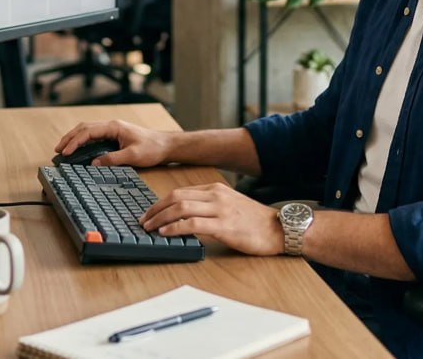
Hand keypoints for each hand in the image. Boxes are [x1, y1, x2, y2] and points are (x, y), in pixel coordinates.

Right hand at [53, 120, 176, 167]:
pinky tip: (79, 149)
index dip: (74, 141)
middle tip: (57, 150)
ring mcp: (113, 129)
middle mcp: (111, 125)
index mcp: (113, 127)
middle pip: (84, 128)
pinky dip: (83, 141)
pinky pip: (94, 136)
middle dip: (69, 138)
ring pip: (88, 130)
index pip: (88, 132)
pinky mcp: (115, 135)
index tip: (65, 152)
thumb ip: (113, 159)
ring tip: (63, 148)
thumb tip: (94, 164)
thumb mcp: (133, 155)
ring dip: (75, 138)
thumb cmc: (152, 148)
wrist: (166, 145)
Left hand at [140, 182, 283, 255]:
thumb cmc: (255, 222)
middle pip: (176, 197)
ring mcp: (220, 210)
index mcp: (215, 190)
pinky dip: (175, 227)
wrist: (279, 229)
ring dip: (160, 218)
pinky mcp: (224, 226)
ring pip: (181, 208)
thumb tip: (185, 216)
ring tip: (149, 228)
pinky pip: (192, 223)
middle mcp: (215, 196)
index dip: (160, 202)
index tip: (149, 213)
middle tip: (143, 221)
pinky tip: (166, 233)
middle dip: (155, 209)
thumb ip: (209, 206)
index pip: (180, 192)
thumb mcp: (230, 205)